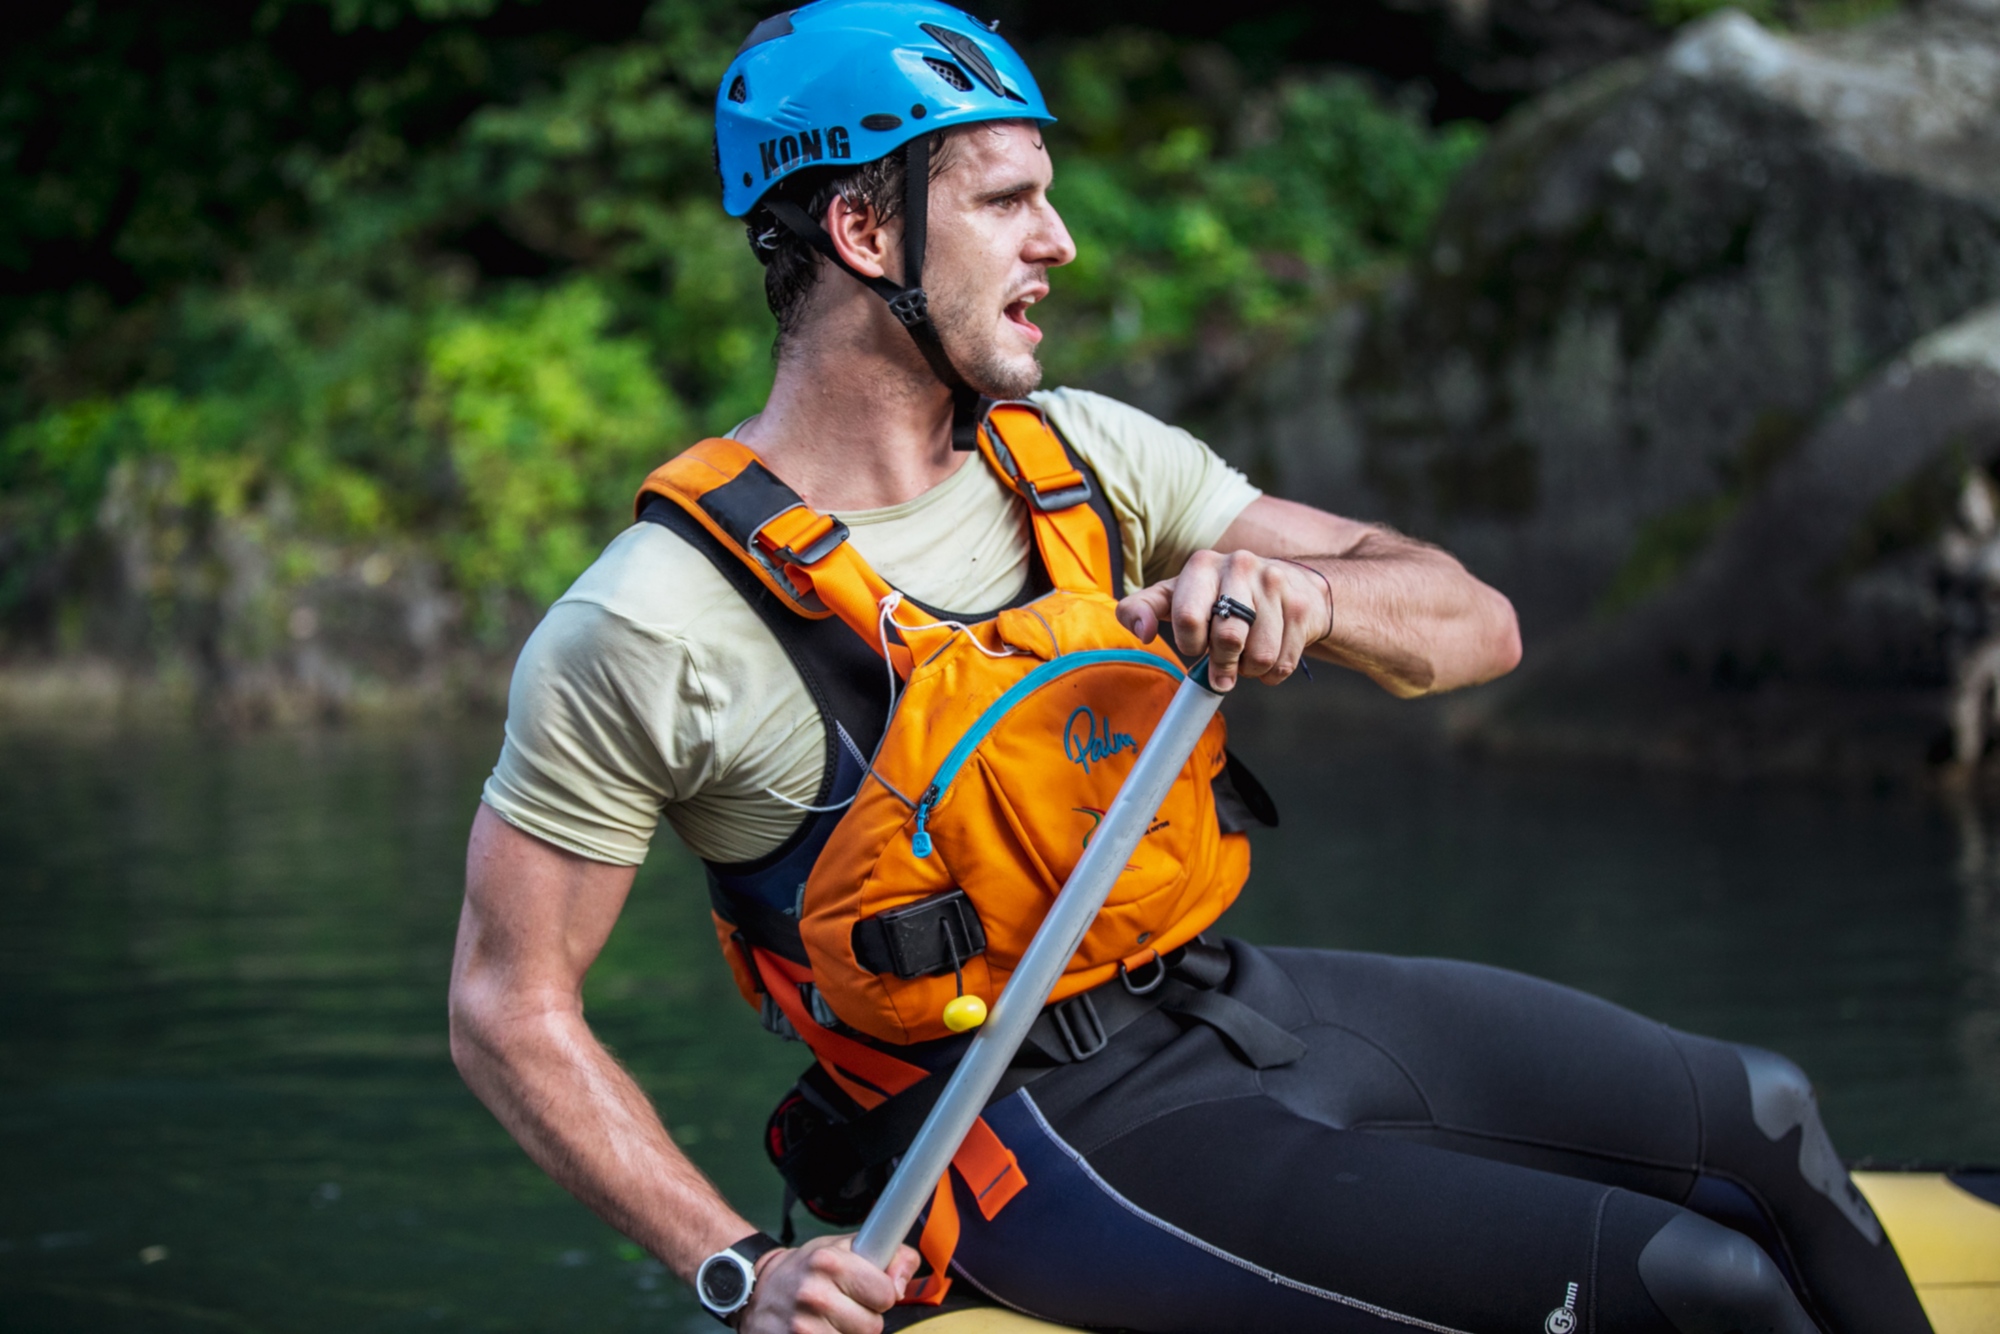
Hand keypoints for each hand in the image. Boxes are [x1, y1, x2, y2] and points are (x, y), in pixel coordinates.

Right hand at [738, 1234, 921, 1333]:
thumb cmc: (806, 1269)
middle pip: (872, 1326)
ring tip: (830, 1320)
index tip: (868, 1290)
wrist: (758, 1291)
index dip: (881, 1294)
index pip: (885, 1294)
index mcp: (828, 1263)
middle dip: (865, 1318)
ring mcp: (802, 1327)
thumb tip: (901, 1285)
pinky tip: (821, 1330)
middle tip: (846, 1306)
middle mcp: (814, 1295)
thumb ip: (887, 1254)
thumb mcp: (844, 1247)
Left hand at [1116, 550, 1333, 691]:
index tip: (1196, 645)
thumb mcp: (1175, 596)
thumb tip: (1142, 631)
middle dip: (1222, 665)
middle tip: (1222, 667)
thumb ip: (1141, 609)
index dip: (1190, 644)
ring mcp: (1275, 584)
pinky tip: (1268, 654)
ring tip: (1245, 654)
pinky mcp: (1301, 607)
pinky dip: (1272, 673)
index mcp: (1203, 564)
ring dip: (1248, 669)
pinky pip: (1282, 663)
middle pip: (1228, 639)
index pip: (1188, 618)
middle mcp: (1240, 565)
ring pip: (1259, 656)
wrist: (1289, 585)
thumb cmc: (1220, 596)